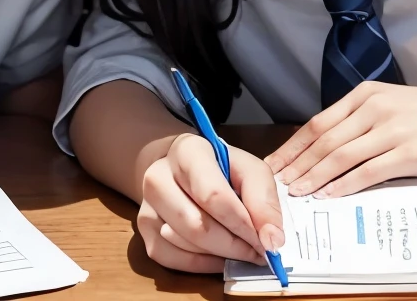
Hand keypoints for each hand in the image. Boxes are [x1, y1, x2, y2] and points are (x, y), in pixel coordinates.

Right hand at [138, 133, 285, 272]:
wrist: (178, 167)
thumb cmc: (218, 168)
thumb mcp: (248, 169)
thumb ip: (263, 199)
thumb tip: (272, 239)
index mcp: (186, 152)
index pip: (213, 195)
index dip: (244, 224)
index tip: (267, 241)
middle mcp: (157, 177)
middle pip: (198, 226)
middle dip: (235, 246)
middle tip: (258, 252)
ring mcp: (146, 206)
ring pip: (187, 245)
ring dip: (222, 255)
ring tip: (241, 249)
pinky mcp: (144, 231)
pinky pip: (173, 260)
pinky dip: (203, 265)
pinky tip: (219, 256)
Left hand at [265, 81, 416, 198]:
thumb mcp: (390, 103)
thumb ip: (360, 119)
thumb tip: (324, 146)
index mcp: (365, 96)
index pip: (318, 123)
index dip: (293, 146)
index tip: (275, 163)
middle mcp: (374, 109)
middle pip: (323, 140)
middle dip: (297, 164)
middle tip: (277, 183)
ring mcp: (392, 131)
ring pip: (341, 156)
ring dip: (315, 177)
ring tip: (297, 192)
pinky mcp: (409, 153)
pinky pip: (368, 171)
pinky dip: (344, 185)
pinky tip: (329, 195)